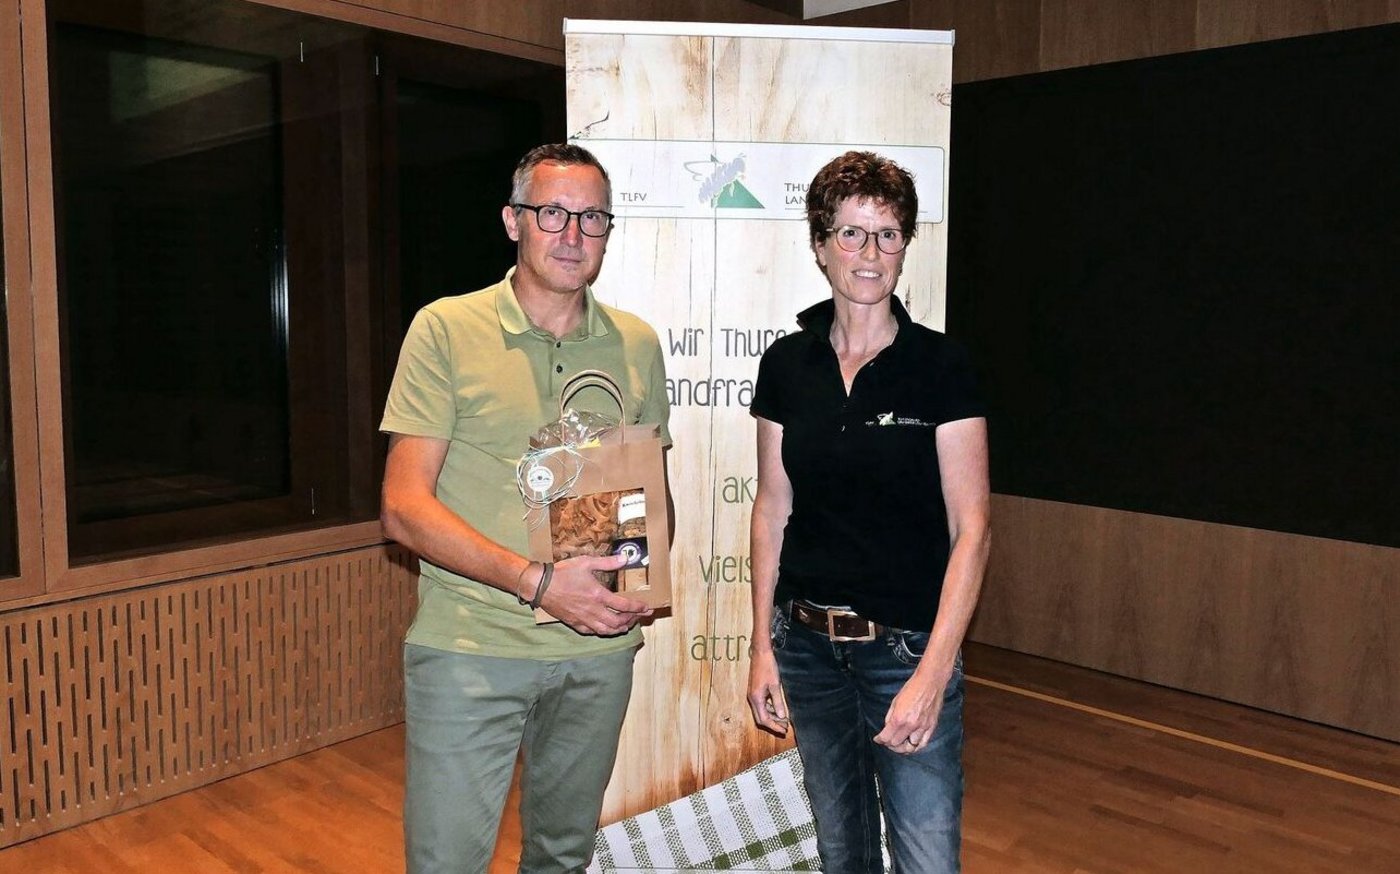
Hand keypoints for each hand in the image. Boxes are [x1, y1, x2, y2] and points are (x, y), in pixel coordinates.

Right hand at [536, 553, 652, 635]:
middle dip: (632, 619)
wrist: (541, 586)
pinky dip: (604, 631)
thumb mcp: (586, 563)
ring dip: (620, 628)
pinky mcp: (575, 624)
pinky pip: (593, 632)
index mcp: (598, 595)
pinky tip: (607, 627)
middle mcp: (593, 610)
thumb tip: (624, 558)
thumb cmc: (563, 573)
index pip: (624, 605)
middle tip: (639, 615)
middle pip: (618, 621)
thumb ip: (607, 562)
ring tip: (627, 624)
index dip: (638, 607)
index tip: (647, 607)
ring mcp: (584, 619)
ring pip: (607, 630)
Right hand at [746, 649, 789, 736]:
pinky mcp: (755, 691)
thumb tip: (782, 716)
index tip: (784, 731)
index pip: (764, 719)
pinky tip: (778, 709)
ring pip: (761, 712)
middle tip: (785, 727)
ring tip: (784, 720)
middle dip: (773, 724)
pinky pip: (762, 705)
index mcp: (756, 698)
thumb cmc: (768, 667)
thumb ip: (778, 702)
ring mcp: (753, 694)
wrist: (761, 653)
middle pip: (761, 718)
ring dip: (772, 717)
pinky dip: (770, 709)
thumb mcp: (775, 685)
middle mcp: (752, 698)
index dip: (774, 727)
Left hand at [873, 671, 945, 754]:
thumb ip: (890, 717)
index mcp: (899, 718)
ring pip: (910, 747)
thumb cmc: (912, 688)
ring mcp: (922, 727)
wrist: (930, 682)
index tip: (878, 739)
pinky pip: (923, 744)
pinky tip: (911, 744)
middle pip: (896, 744)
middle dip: (889, 744)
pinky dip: (915, 747)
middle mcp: (911, 725)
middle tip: (886, 741)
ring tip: (898, 744)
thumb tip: (887, 728)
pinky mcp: (931, 727)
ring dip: (902, 748)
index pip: (887, 737)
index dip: (880, 740)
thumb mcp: (895, 701)